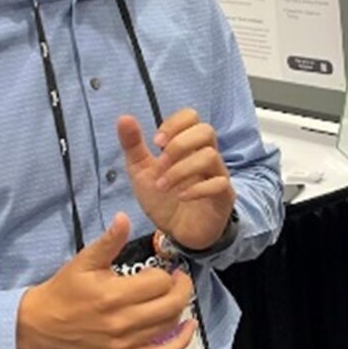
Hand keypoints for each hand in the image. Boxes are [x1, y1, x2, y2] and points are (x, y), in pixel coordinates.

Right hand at [17, 213, 196, 348]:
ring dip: (179, 308)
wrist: (43, 323)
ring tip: (174, 296)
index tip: (158, 269)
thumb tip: (124, 218)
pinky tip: (189, 327)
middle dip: (181, 287)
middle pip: (171, 304)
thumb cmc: (66, 289)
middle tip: (178, 279)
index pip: (159, 283)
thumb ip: (109, 241)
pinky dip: (181, 342)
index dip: (164, 273)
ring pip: (170, 325)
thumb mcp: (85, 261)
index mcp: (114, 295)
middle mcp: (122, 322)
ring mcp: (125, 343)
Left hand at [118, 109, 235, 250]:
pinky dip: (196, 189)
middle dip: (179, 145)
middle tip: (160, 164)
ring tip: (163, 186)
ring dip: (180, 170)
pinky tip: (180, 197)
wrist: (176, 231)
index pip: (192, 117)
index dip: (173, 124)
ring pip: (210, 156)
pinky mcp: (223, 196)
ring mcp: (218, 175)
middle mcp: (206, 156)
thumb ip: (133, 145)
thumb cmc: (163, 198)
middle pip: (206, 131)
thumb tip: (124, 118)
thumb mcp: (141, 170)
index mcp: (188, 146)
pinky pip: (219, 183)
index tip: (156, 142)